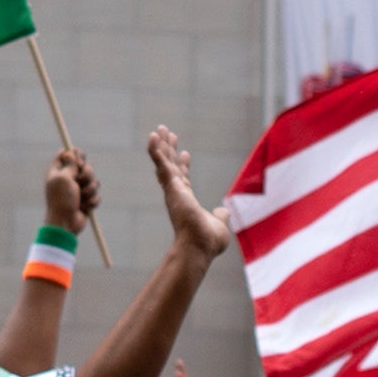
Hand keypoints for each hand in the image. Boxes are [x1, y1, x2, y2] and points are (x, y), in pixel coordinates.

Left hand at [43, 141, 97, 231]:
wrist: (65, 223)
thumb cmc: (61, 200)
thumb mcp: (63, 178)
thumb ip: (69, 164)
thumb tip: (70, 151)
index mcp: (59, 171)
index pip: (68, 155)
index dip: (76, 155)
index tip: (78, 161)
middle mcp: (69, 179)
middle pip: (85, 166)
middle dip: (87, 174)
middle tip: (80, 180)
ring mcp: (78, 190)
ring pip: (94, 181)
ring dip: (89, 189)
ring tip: (81, 198)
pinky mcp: (86, 200)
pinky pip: (96, 195)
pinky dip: (92, 201)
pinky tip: (85, 207)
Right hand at [148, 128, 230, 258]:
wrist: (199, 247)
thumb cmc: (207, 242)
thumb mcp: (219, 224)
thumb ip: (220, 216)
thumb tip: (223, 211)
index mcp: (187, 201)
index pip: (183, 179)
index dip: (183, 165)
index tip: (185, 152)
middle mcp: (177, 194)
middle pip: (171, 166)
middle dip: (168, 149)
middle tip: (166, 133)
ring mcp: (173, 190)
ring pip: (164, 162)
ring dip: (161, 145)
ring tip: (159, 129)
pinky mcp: (171, 187)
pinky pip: (162, 164)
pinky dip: (156, 150)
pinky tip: (153, 136)